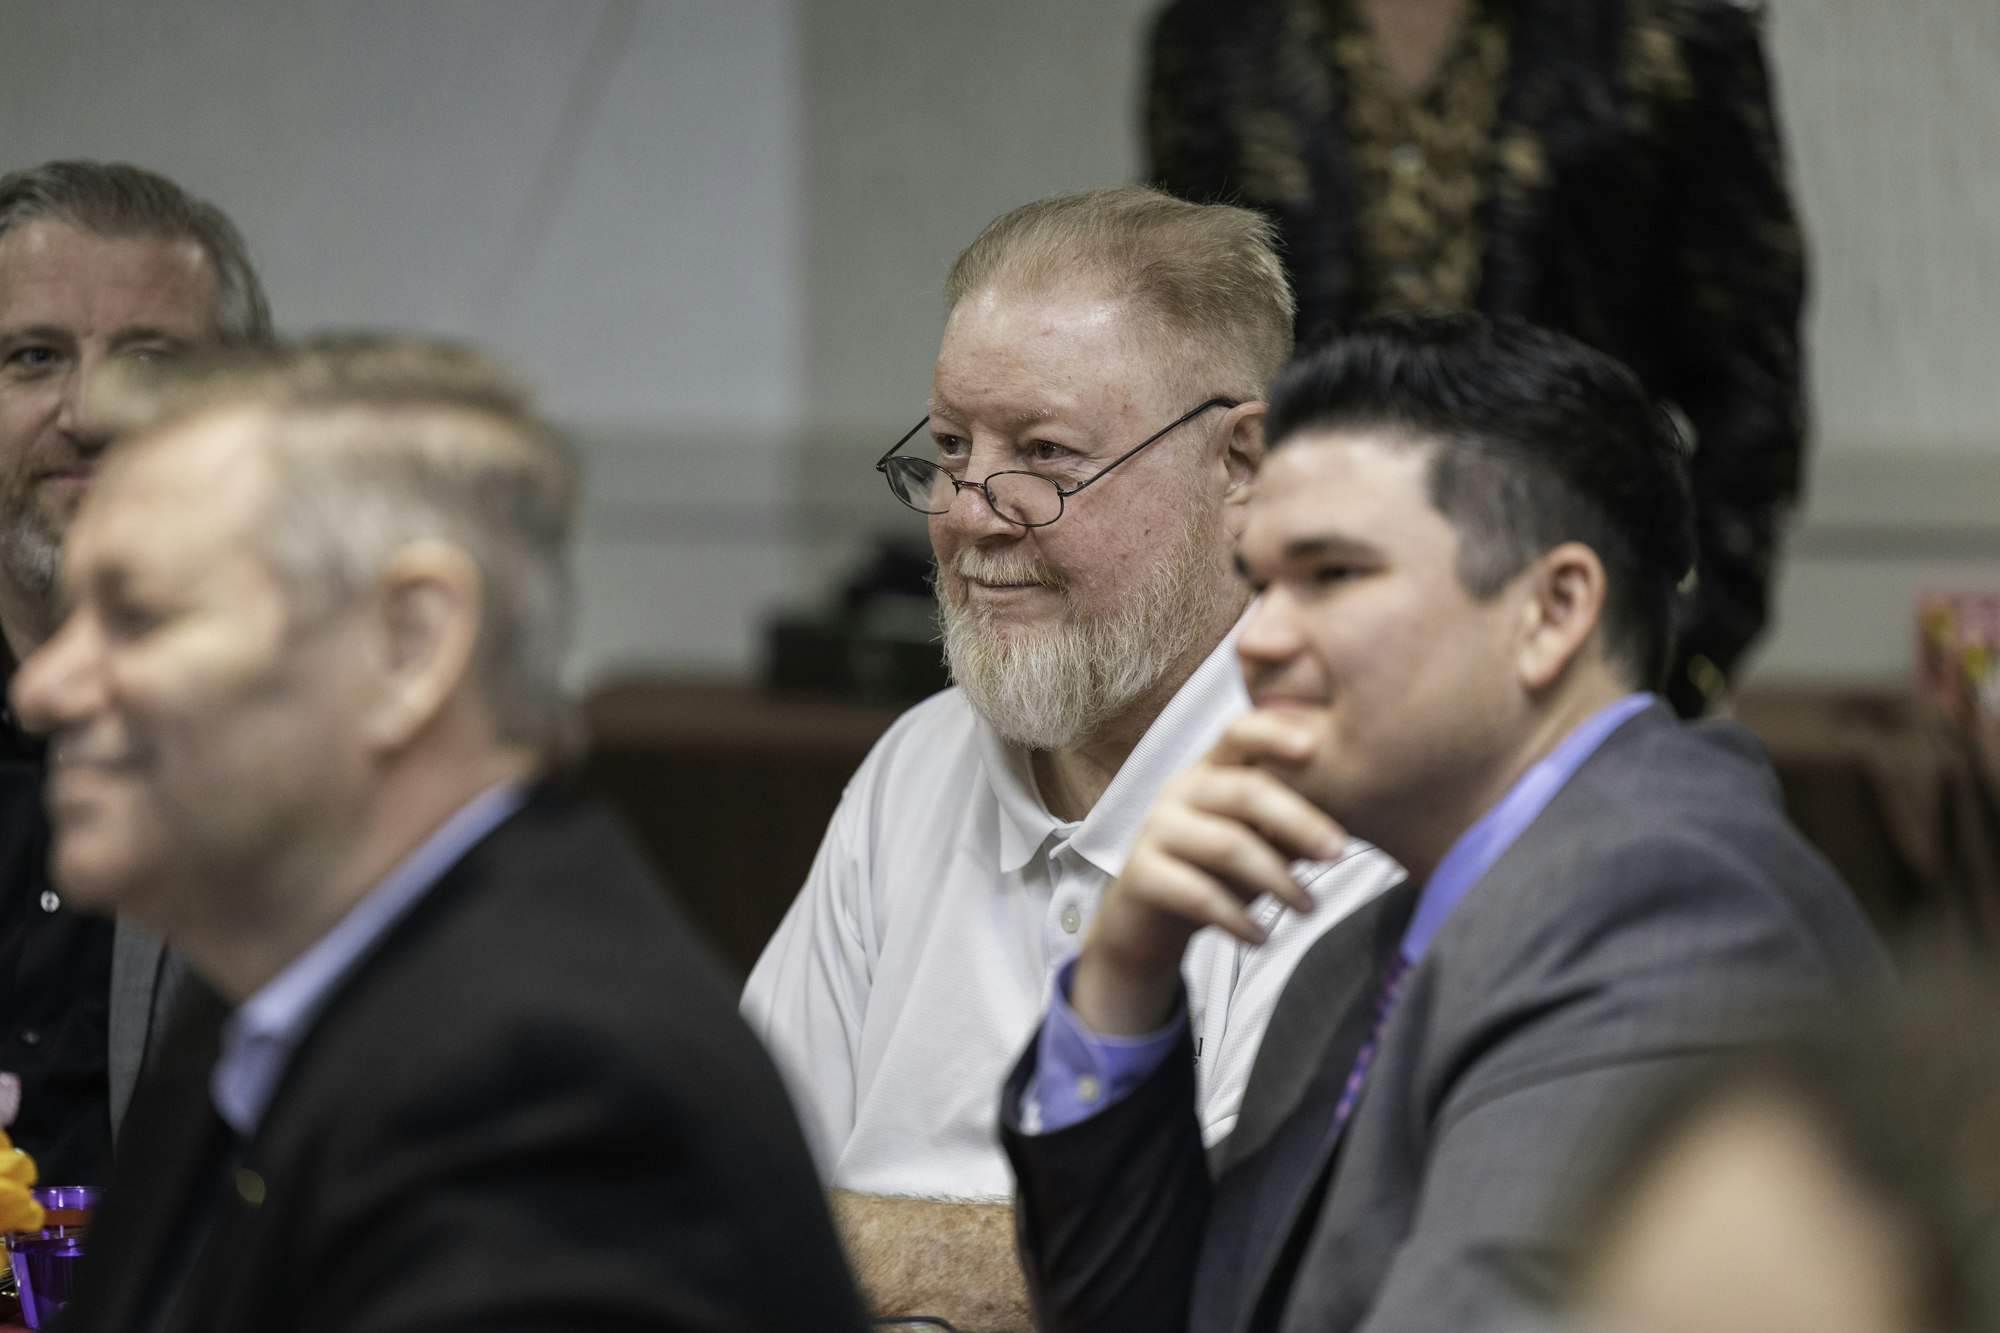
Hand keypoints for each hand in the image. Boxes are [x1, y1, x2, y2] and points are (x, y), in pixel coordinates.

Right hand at [1070, 710, 1347, 1035]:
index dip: (1274, 733)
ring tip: (1309, 908)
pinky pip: (1198, 893)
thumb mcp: (1256, 843)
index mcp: (1210, 771)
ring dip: (1277, 879)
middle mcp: (1180, 790)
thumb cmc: (1213, 874)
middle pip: (1245, 790)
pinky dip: (1237, 918)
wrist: (1146, 926)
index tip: (1315, 746)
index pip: (1239, 732)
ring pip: (1227, 845)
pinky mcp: (1141, 875)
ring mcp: (1155, 830)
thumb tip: (1352, 818)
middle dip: (1299, 821)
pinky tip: (1262, 938)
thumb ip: (1291, 826)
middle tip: (1338, 852)